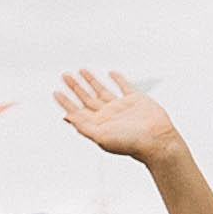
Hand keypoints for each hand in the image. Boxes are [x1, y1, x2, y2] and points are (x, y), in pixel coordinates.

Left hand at [53, 68, 186, 167]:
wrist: (156, 140)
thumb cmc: (130, 142)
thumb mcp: (100, 136)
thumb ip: (83, 126)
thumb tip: (66, 118)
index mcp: (97, 124)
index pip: (77, 110)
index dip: (66, 101)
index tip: (56, 92)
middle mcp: (107, 115)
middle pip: (86, 98)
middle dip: (75, 87)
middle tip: (65, 76)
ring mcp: (121, 107)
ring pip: (102, 90)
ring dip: (91, 80)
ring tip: (81, 71)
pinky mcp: (135, 100)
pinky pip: (124, 86)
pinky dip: (118, 79)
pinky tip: (111, 73)